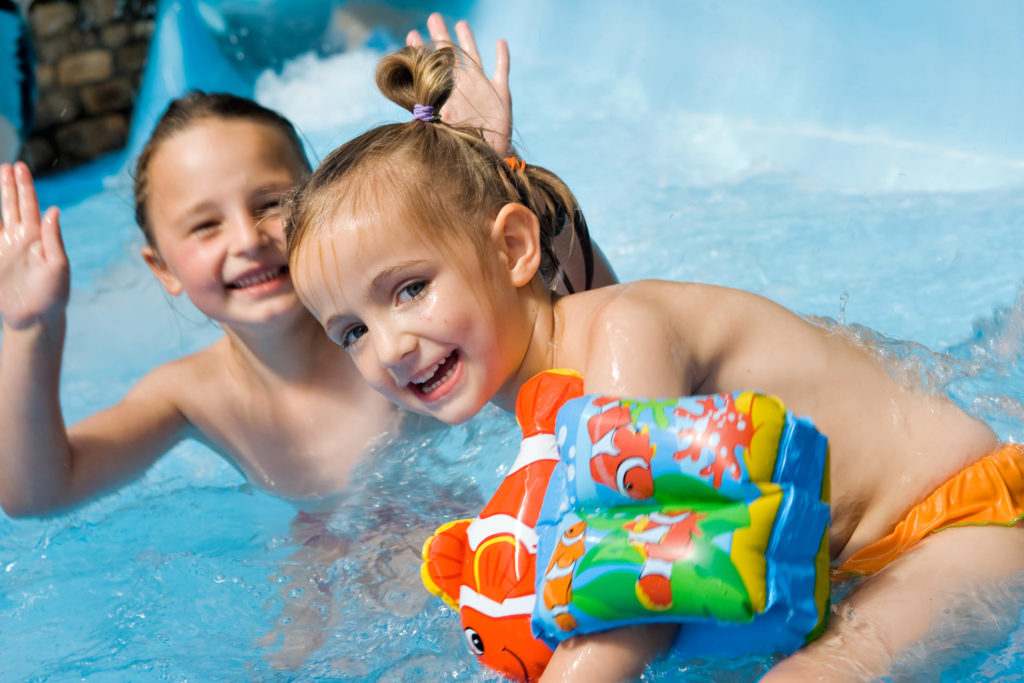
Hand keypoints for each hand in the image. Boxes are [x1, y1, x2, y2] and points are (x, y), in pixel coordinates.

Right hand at [0, 162, 68, 329]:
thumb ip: (54, 237)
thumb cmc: (53, 294)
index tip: (19, 167)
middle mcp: (22, 239)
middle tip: (7, 166)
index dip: (25, 186)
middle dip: (9, 186)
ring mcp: (6, 248)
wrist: (35, 318)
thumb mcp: (58, 265)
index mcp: (39, 237)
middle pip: (13, 205)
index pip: (30, 205)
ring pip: (0, 216)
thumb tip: (54, 210)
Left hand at [407, 12, 511, 154]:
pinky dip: (502, 56)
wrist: (490, 156)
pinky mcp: (500, 92)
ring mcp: (482, 88)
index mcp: (448, 93)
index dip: (421, 51)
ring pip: (474, 57)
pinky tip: (500, 42)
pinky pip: (501, 69)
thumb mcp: (447, 133)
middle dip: (440, 37)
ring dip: (467, 40)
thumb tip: (420, 119)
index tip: (410, 35)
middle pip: (450, 56)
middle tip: (433, 17)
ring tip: (460, 24)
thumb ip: (436, 122)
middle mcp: (463, 87)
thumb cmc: (465, 146)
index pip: (431, 68)